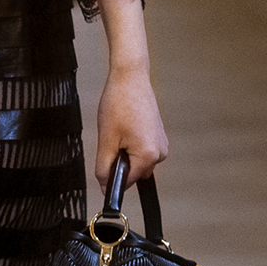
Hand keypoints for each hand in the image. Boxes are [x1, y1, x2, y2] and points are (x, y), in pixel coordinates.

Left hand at [94, 62, 168, 192]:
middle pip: (133, 173)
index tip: (105, 162)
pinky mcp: (159, 137)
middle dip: (119, 162)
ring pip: (137, 162)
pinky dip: (131, 144)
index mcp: (149, 156)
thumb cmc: (119, 103)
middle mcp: (160, 153)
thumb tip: (105, 187)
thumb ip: (104, 168)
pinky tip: (126, 127)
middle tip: (112, 139)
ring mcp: (162, 144)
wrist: (130, 78)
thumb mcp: (106, 140)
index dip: (111, 175)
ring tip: (119, 130)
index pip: (127, 182)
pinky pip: (142, 151)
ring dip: (125, 153)